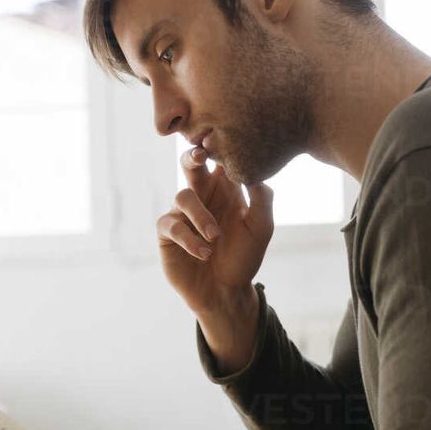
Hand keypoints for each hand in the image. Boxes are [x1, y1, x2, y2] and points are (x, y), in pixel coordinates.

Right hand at [157, 147, 273, 315]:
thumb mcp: (261, 228)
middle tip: (200, 155)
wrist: (226, 291)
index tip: (221, 138)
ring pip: (183, 196)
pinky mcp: (168, 234)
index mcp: (225, 189)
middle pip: (190, 165)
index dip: (217, 146)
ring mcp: (183, 214)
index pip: (218, 159)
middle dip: (192, 157)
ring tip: (215, 237)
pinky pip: (172, 225)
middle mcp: (202, 196)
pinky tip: (204, 252)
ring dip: (200, 215)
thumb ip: (262, 199)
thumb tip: (256, 171)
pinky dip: (189, 238)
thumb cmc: (244, 257)